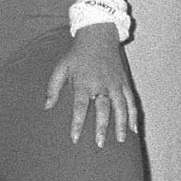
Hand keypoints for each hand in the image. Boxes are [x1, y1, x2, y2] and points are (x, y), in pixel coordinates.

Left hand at [43, 29, 140, 146]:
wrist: (98, 36)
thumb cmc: (77, 54)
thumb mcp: (61, 67)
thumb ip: (53, 88)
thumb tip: (46, 107)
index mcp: (84, 82)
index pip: (80, 106)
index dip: (77, 123)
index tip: (74, 138)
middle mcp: (102, 84)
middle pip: (103, 109)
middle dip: (102, 127)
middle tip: (100, 144)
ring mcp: (116, 84)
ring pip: (121, 107)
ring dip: (121, 124)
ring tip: (120, 141)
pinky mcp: (125, 82)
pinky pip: (131, 101)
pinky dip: (133, 115)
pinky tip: (133, 129)